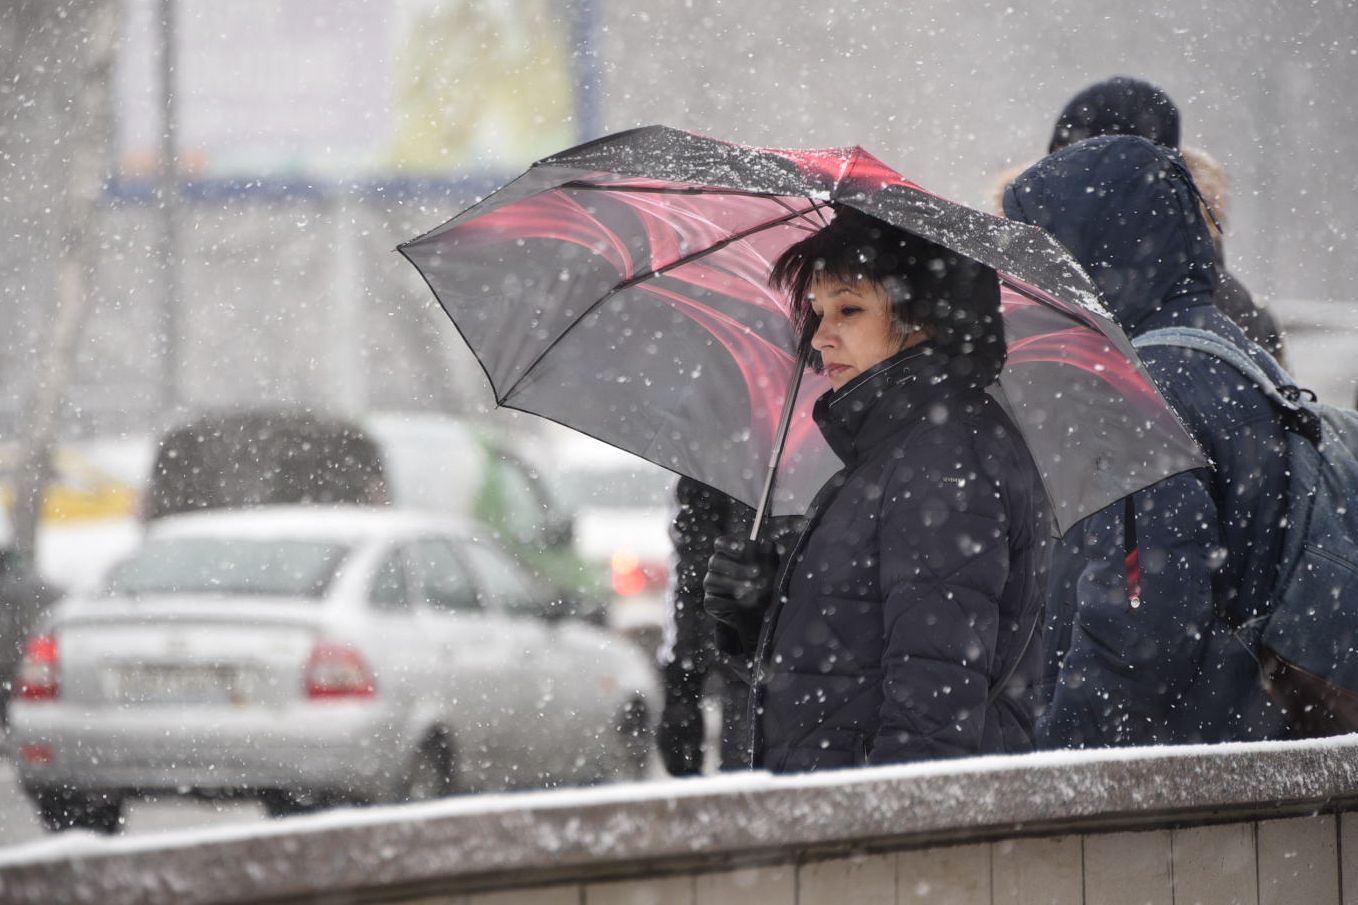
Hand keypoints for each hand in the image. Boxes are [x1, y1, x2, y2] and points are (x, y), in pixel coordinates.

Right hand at [703, 534, 776, 648]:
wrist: (758, 614)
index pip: (720, 543)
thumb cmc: (763, 586)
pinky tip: (742, 604)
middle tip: (756, 571)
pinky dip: (729, 602)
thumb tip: (776, 547)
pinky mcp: (710, 602)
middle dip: (736, 566)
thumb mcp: (771, 570)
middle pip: (715, 560)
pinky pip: (714, 600)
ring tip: (751, 588)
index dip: (728, 544)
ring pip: (713, 580)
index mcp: (727, 555)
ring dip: (734, 583)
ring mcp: (710, 585)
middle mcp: (716, 568)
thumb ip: (772, 557)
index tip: (741, 547)